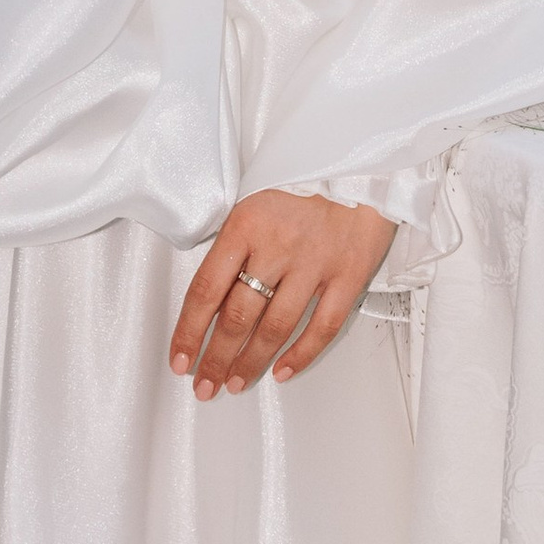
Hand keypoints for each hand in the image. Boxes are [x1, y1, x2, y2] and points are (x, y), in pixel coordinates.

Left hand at [169, 189, 397, 398]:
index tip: (180, 359)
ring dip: (251, 363)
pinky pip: (323, 327)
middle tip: (204, 384)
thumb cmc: (305, 176)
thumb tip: (212, 297)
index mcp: (246, 223)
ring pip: (276, 328)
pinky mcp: (348, 274)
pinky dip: (301, 355)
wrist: (363, 159)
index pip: (206, 289)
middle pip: (238, 316)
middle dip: (216, 357)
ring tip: (235, 383)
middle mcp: (278, 246)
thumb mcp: (257, 196)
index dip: (189, 331)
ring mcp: (315, 263)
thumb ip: (236, 242)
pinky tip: (282, 372)